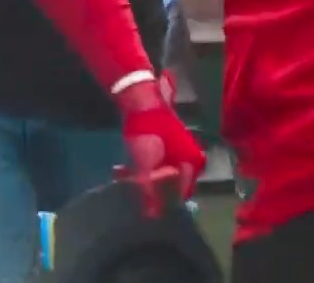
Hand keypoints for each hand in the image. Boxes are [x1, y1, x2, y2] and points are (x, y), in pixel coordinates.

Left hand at [116, 79, 205, 213]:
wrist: (140, 98)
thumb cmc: (148, 133)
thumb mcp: (145, 165)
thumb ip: (148, 190)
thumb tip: (151, 215)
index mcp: (192, 163)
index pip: (182, 193)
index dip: (164, 203)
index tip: (148, 209)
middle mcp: (190, 156)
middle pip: (171, 182)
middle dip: (150, 188)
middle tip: (132, 191)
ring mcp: (178, 146)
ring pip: (161, 169)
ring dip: (142, 175)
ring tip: (122, 176)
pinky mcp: (166, 138)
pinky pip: (157, 159)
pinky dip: (143, 164)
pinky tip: (124, 167)